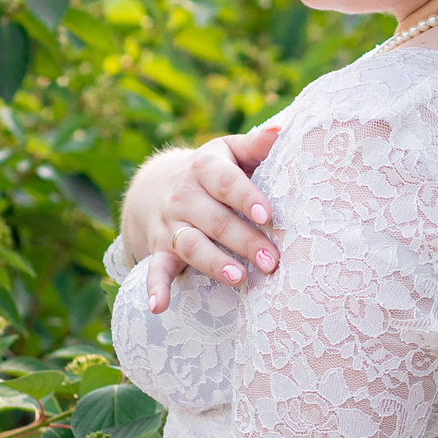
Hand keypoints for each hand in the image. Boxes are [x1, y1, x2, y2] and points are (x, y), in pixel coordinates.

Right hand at [122, 126, 282, 311]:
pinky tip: (158, 306)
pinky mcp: (161, 249)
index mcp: (205, 168)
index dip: (247, 198)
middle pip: (215, 220)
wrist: (157, 186)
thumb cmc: (214, 171)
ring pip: (192, 245)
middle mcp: (185, 196)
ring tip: (238, 278)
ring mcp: (171, 224)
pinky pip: (155, 268)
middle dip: (244, 241)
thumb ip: (255, 145)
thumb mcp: (229, 152)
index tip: (267, 215)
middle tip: (272, 261)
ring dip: (214, 264)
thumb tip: (283, 131)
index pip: (227, 183)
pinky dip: (154, 287)